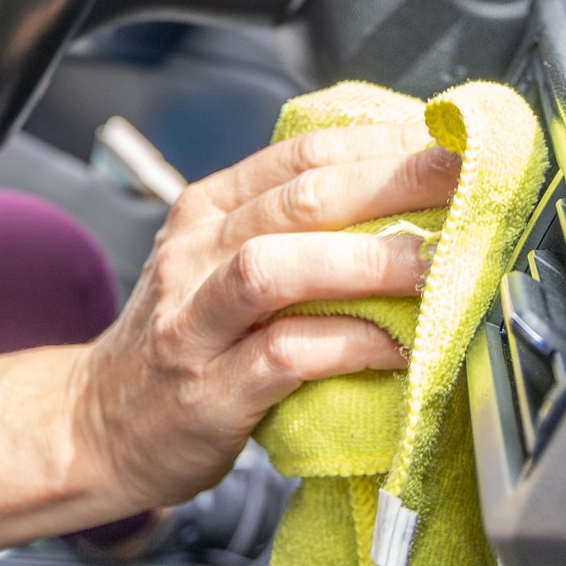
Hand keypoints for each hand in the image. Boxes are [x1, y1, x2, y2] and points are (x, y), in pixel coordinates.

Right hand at [73, 120, 459, 510]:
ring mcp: (192, 322)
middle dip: (390, 184)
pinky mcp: (207, 390)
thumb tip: (403, 198)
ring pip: (275, 269)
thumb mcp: (215, 263)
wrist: (98, 421)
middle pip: (296, 200)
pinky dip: (348, 346)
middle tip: (466, 183)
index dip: (382, 144)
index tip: (453, 143)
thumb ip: (285, 229)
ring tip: (436, 267)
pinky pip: (282, 356)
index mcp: (204, 212)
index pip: (299, 156)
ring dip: (366, 263)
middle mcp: (192, 255)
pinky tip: (398, 349)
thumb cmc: (180, 342)